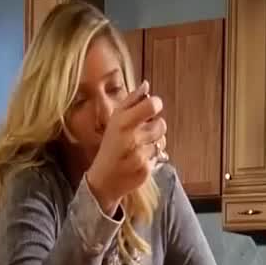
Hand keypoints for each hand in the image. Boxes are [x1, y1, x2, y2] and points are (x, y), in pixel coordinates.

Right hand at [85, 81, 166, 214]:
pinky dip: (152, 157)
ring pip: (162, 141)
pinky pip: (159, 156)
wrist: (104, 180)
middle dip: (155, 127)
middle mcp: (131, 137)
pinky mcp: (146, 169)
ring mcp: (139, 155)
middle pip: (161, 124)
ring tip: (140, 147)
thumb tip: (146, 85)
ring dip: (155, 143)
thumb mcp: (115, 120)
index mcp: (122, 122)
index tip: (152, 107)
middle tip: (143, 132)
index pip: (151, 106)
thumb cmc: (111, 146)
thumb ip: (131, 101)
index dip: (156, 104)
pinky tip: (140, 159)